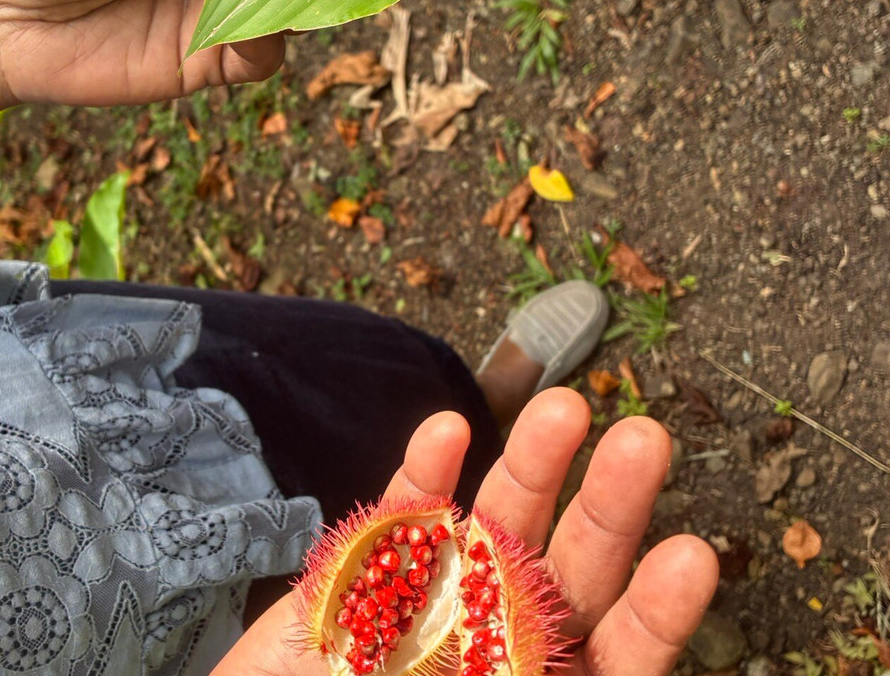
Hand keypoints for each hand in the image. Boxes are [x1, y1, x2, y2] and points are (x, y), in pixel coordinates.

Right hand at [214, 389, 718, 675]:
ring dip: (531, 464)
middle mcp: (502, 634)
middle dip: (610, 504)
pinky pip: (402, 515)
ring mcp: (439, 592)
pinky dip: (423, 475)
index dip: (657, 609)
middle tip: (646, 440)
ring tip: (564, 411)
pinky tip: (448, 433)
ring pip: (499, 520)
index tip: (690, 554)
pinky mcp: (371, 567)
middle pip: (572, 564)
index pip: (619, 649)